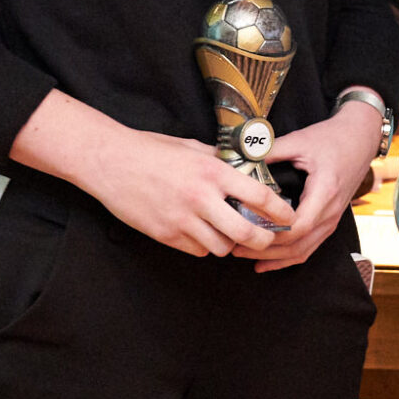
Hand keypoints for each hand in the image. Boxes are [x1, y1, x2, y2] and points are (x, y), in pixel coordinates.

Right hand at [79, 125, 296, 258]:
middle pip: (245, 233)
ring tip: (228, 232)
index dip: (279, 210)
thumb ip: (219, 161)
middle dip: (261, 240)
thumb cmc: (151, 150)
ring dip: (229, 243)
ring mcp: (182, 220)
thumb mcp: (191, 147)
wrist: (111, 163)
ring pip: (221, 247)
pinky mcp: (165, 235)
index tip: (288, 216)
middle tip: (266, 238)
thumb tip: (242, 169)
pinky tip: (201, 233)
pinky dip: (204, 246)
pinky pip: (196, 251)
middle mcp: (201, 198)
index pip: (259, 195)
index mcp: (212, 171)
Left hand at [232, 98, 380, 271]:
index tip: (246, 230)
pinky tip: (267, 261)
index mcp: (324, 192)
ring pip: (303, 251)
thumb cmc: (332, 138)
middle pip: (297, 245)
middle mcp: (330, 212)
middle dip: (265, 250)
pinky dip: (288, 258)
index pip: (298, 226)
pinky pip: (310, 247)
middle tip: (236, 248)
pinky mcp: (330, 221)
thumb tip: (242, 158)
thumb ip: (271, 151)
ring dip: (274, 258)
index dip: (272, 233)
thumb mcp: (300, 140)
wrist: (360, 139)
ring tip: (246, 255)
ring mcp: (332, 220)